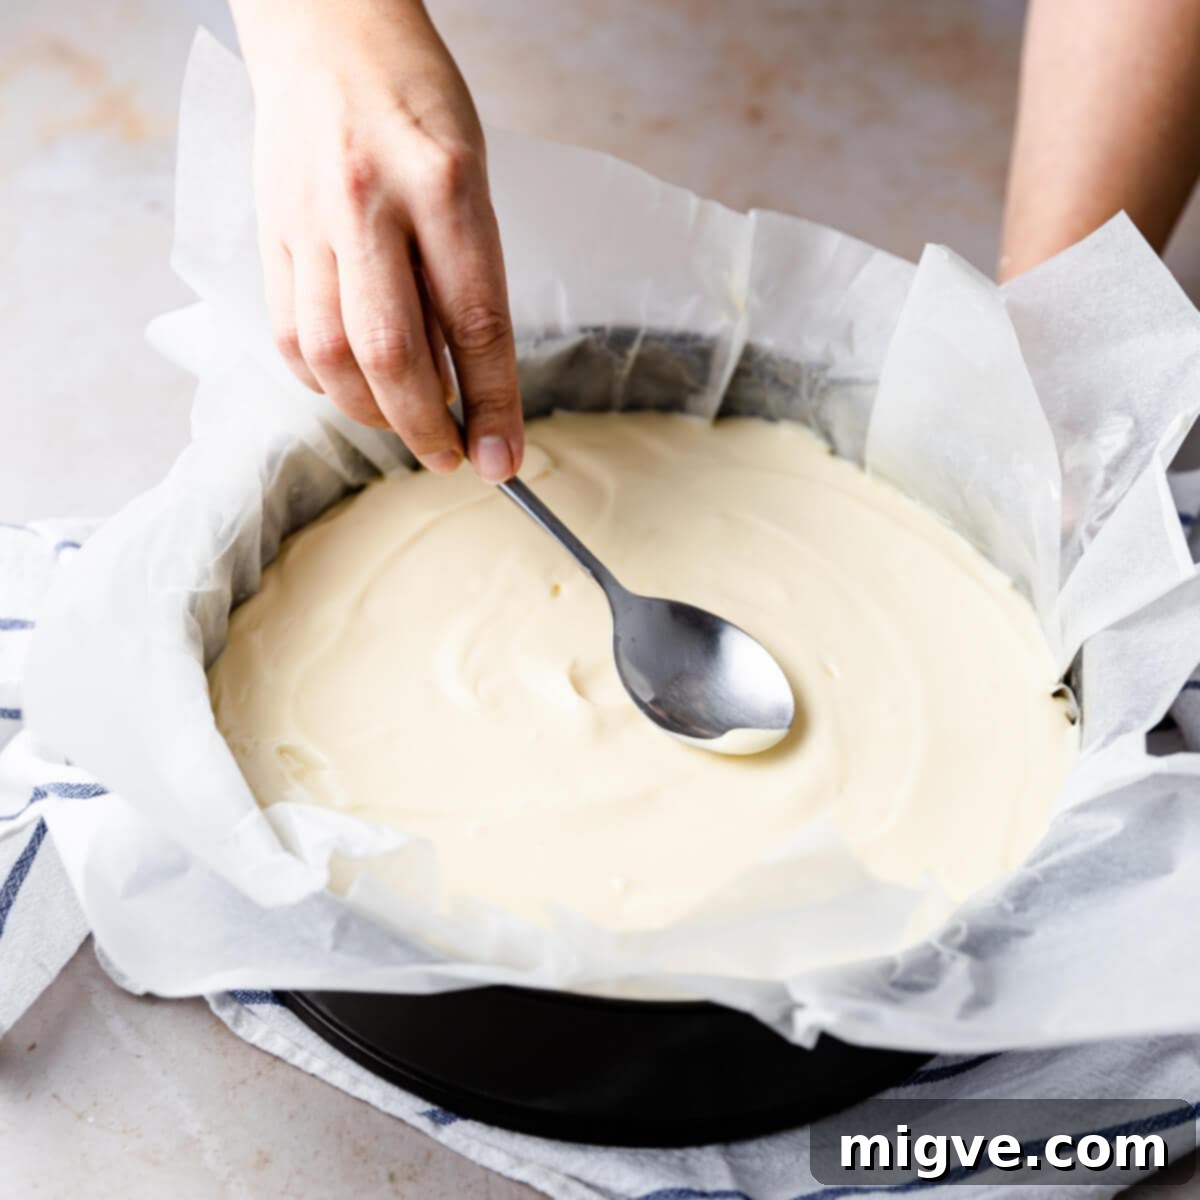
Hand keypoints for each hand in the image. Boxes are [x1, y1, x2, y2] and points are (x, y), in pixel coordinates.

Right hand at [230, 0, 522, 479]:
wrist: (328, 33)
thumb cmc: (417, 107)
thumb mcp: (472, 179)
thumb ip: (467, 277)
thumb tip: (471, 383)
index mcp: (445, 186)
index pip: (476, 324)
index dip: (494, 407)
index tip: (503, 461)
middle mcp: (370, 205)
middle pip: (391, 355)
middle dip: (426, 427)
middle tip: (449, 457)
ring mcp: (309, 221)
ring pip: (332, 356)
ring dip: (373, 414)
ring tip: (406, 424)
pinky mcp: (270, 234)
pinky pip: (289, 336)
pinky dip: (324, 382)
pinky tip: (352, 388)